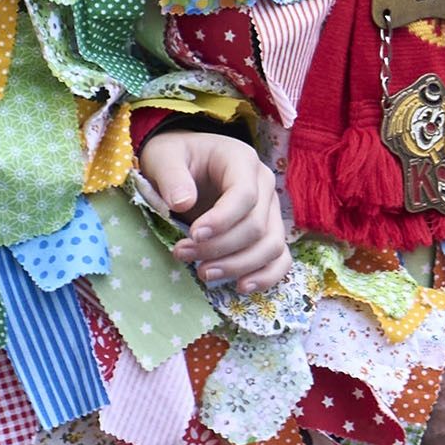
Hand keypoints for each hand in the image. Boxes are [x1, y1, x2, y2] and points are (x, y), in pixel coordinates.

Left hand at [133, 129, 290, 291]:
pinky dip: (266, 277)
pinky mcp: (269, 231)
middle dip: (220, 248)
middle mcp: (264, 184)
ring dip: (239, 266)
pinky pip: (281, 258)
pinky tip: (240, 286)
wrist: (185, 163)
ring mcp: (271, 210)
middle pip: (257, 225)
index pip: (245, 194)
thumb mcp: (164, 157)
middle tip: (182, 254)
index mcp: (241, 160)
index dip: (222, 220)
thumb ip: (171, 176)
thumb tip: (183, 203)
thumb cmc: (175, 158)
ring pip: (272, 246)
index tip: (193, 235)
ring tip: (203, 273)